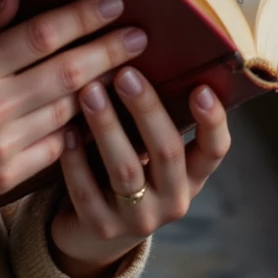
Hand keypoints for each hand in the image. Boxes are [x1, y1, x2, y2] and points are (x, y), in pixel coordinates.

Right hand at [0, 0, 148, 209]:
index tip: (114, 3)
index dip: (83, 17)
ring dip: (104, 89)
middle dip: (111, 50)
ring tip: (129, 70)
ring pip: (70, 111)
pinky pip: (58, 148)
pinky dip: (80, 128)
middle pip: (69, 72)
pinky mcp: (6, 176)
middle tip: (142, 36)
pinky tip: (98, 113)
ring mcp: (1, 145)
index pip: (43, 34)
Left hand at [46, 67, 231, 277]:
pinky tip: (63, 131)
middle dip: (146, 109)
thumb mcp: (146, 146)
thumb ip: (150, 114)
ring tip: (89, 91)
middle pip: (167, 152)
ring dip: (107, 127)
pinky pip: (88, 192)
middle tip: (125, 73)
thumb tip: (137, 48)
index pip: (215, 150)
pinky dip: (75, 159)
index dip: (212, 121)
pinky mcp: (102, 228)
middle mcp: (174, 199)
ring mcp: (139, 218)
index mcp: (192, 174)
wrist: (93, 230)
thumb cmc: (125, 163)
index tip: (201, 88)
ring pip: (126, 170)